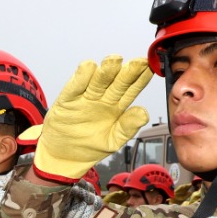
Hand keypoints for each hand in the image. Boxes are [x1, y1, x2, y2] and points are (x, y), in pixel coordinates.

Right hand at [32, 56, 151, 183]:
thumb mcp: (113, 141)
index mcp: (117, 106)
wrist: (65, 156)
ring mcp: (85, 97)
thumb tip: (144, 113)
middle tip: (139, 62)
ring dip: (106, 70)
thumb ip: (128, 128)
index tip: (151, 69)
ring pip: (97, 81)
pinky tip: (88, 67)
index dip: (140, 79)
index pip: (131, 89)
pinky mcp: (67, 100)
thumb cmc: (91, 147)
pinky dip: (80, 77)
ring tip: (115, 60)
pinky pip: (74, 87)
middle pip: (117, 82)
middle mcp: (103, 98)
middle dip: (128, 71)